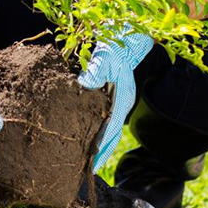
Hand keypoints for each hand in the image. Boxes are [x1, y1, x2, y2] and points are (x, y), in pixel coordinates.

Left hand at [77, 28, 152, 171]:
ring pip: (108, 130)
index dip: (101, 148)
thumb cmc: (114, 47)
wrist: (125, 36)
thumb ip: (95, 71)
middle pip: (111, 136)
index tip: (91, 164)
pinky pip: (104, 120)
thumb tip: (83, 86)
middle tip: (87, 171)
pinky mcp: (112, 98)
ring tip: (86, 162)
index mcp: (122, 99)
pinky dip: (97, 132)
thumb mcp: (105, 56)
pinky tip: (86, 137)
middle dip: (101, 154)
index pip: (110, 130)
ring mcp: (118, 102)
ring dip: (99, 145)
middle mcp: (121, 105)